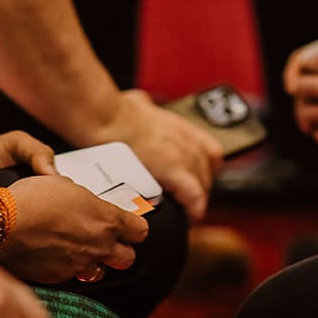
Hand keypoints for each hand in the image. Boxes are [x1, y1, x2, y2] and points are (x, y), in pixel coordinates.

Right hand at [0, 175, 149, 283]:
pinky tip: (57, 258)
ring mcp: (79, 264)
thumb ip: (81, 197)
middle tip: (108, 243)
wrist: (2, 225)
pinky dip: (68, 270)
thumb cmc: (32, 200)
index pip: (140, 231)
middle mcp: (98, 245)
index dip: (134, 229)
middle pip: (128, 258)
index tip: (129, 227)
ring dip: (95, 264)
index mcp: (107, 219)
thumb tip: (77, 198)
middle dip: (120, 251)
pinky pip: (72, 278)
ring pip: (101, 272)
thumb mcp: (64, 184)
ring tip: (82, 253)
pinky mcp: (59, 278)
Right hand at [94, 89, 223, 219]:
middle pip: (207, 168)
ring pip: (202, 181)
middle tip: (193, 199)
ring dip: (198, 198)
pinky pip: (193, 193)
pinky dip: (195, 205)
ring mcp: (181, 153)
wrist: (107, 118)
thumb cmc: (115, 111)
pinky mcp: (172, 169)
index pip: (210, 149)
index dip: (209, 167)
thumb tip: (140, 105)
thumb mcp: (139, 103)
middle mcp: (185, 139)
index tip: (203, 177)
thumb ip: (146, 107)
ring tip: (189, 211)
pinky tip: (193, 215)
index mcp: (178, 126)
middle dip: (202, 185)